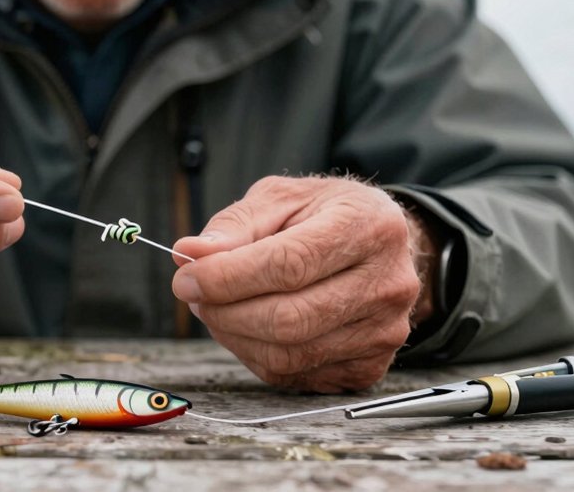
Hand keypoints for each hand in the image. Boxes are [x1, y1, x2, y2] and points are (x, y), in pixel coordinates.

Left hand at [172, 176, 436, 391]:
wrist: (378, 247)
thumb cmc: (323, 217)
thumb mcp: (280, 198)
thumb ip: (235, 225)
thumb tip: (190, 255)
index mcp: (368, 226)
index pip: (290, 264)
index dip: (228, 277)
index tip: (186, 277)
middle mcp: (387, 282)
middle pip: (289, 318)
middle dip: (225, 311)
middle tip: (194, 295)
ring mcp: (385, 331)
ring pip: (289, 354)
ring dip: (234, 335)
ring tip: (215, 308)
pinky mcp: (370, 366)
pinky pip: (294, 374)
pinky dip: (255, 355)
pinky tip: (245, 328)